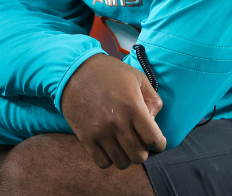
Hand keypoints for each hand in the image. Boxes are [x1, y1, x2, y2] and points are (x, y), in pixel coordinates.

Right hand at [60, 53, 166, 169]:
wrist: (73, 70)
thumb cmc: (108, 72)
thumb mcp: (137, 78)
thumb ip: (153, 100)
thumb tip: (153, 121)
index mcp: (133, 107)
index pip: (154, 139)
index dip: (159, 143)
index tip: (155, 140)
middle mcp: (117, 123)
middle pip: (139, 156)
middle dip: (143, 151)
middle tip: (138, 141)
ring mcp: (100, 132)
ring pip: (122, 162)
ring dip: (126, 156)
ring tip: (123, 145)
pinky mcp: (85, 137)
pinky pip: (102, 162)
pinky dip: (108, 159)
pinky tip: (108, 148)